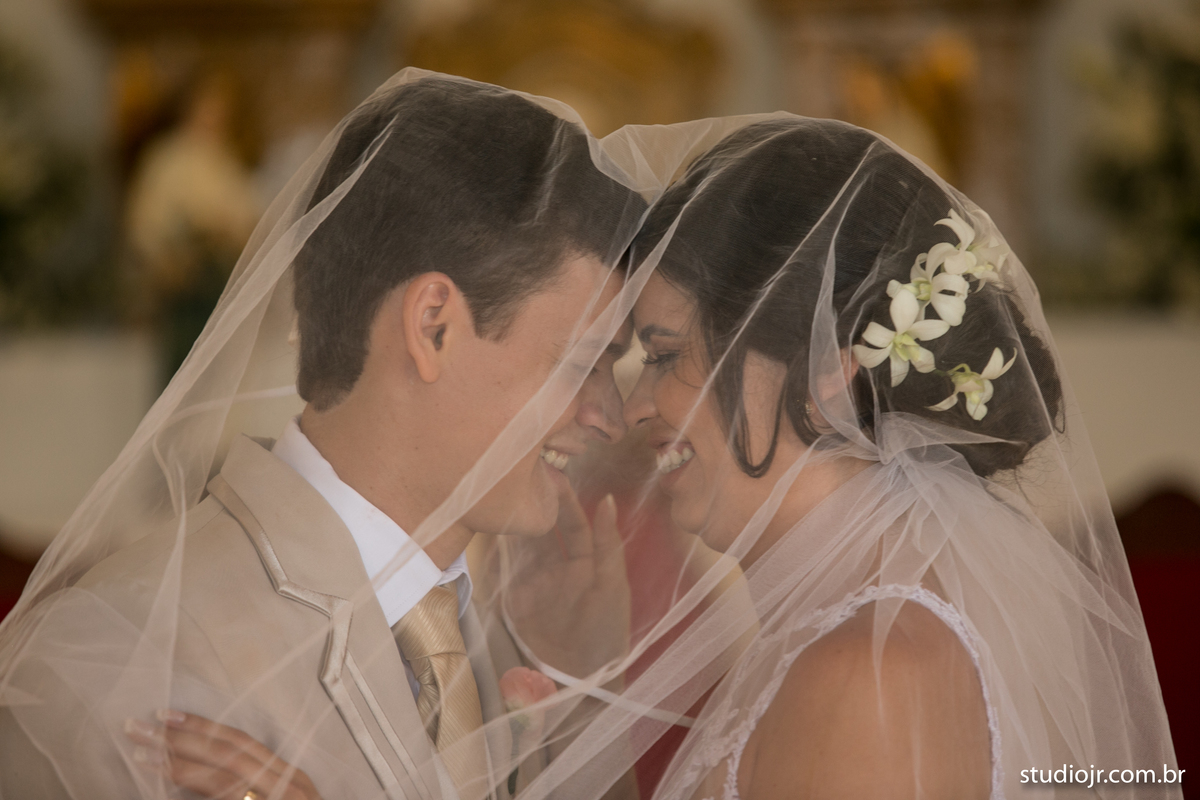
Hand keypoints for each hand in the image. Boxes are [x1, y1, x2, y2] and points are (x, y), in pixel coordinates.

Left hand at [124, 710, 321, 799]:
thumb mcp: (278, 796)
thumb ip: (250, 785)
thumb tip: (206, 775)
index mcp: (288, 776)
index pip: (238, 742)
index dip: (202, 726)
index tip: (165, 715)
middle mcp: (285, 783)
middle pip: (227, 752)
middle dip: (180, 737)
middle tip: (137, 726)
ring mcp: (276, 796)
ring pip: (222, 777)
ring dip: (178, 764)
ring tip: (141, 752)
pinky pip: (225, 797)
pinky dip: (195, 786)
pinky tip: (163, 782)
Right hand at [505, 485, 630, 678]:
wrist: (580, 680)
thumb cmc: (606, 632)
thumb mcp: (612, 586)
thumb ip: (608, 544)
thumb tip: (610, 499)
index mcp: (584, 562)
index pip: (572, 523)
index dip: (563, 500)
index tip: (551, 476)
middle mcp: (556, 568)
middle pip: (541, 530)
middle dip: (531, 506)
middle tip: (518, 481)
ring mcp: (532, 583)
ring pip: (519, 546)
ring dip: (510, 526)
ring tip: (498, 500)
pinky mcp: (512, 601)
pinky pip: (499, 572)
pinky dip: (491, 555)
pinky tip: (483, 536)